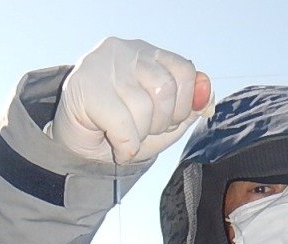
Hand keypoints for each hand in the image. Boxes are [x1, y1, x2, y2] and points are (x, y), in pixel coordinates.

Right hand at [53, 37, 212, 163]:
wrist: (79, 148)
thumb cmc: (122, 131)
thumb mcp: (164, 123)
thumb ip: (189, 108)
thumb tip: (208, 98)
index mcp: (150, 55)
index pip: (185, 71)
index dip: (184, 106)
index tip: (167, 121)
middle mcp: (127, 51)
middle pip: (166, 89)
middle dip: (160, 123)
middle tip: (143, 132)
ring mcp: (103, 64)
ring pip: (143, 106)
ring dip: (139, 136)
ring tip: (127, 139)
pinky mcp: (85, 85)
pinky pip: (121, 121)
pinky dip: (126, 144)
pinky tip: (119, 147)